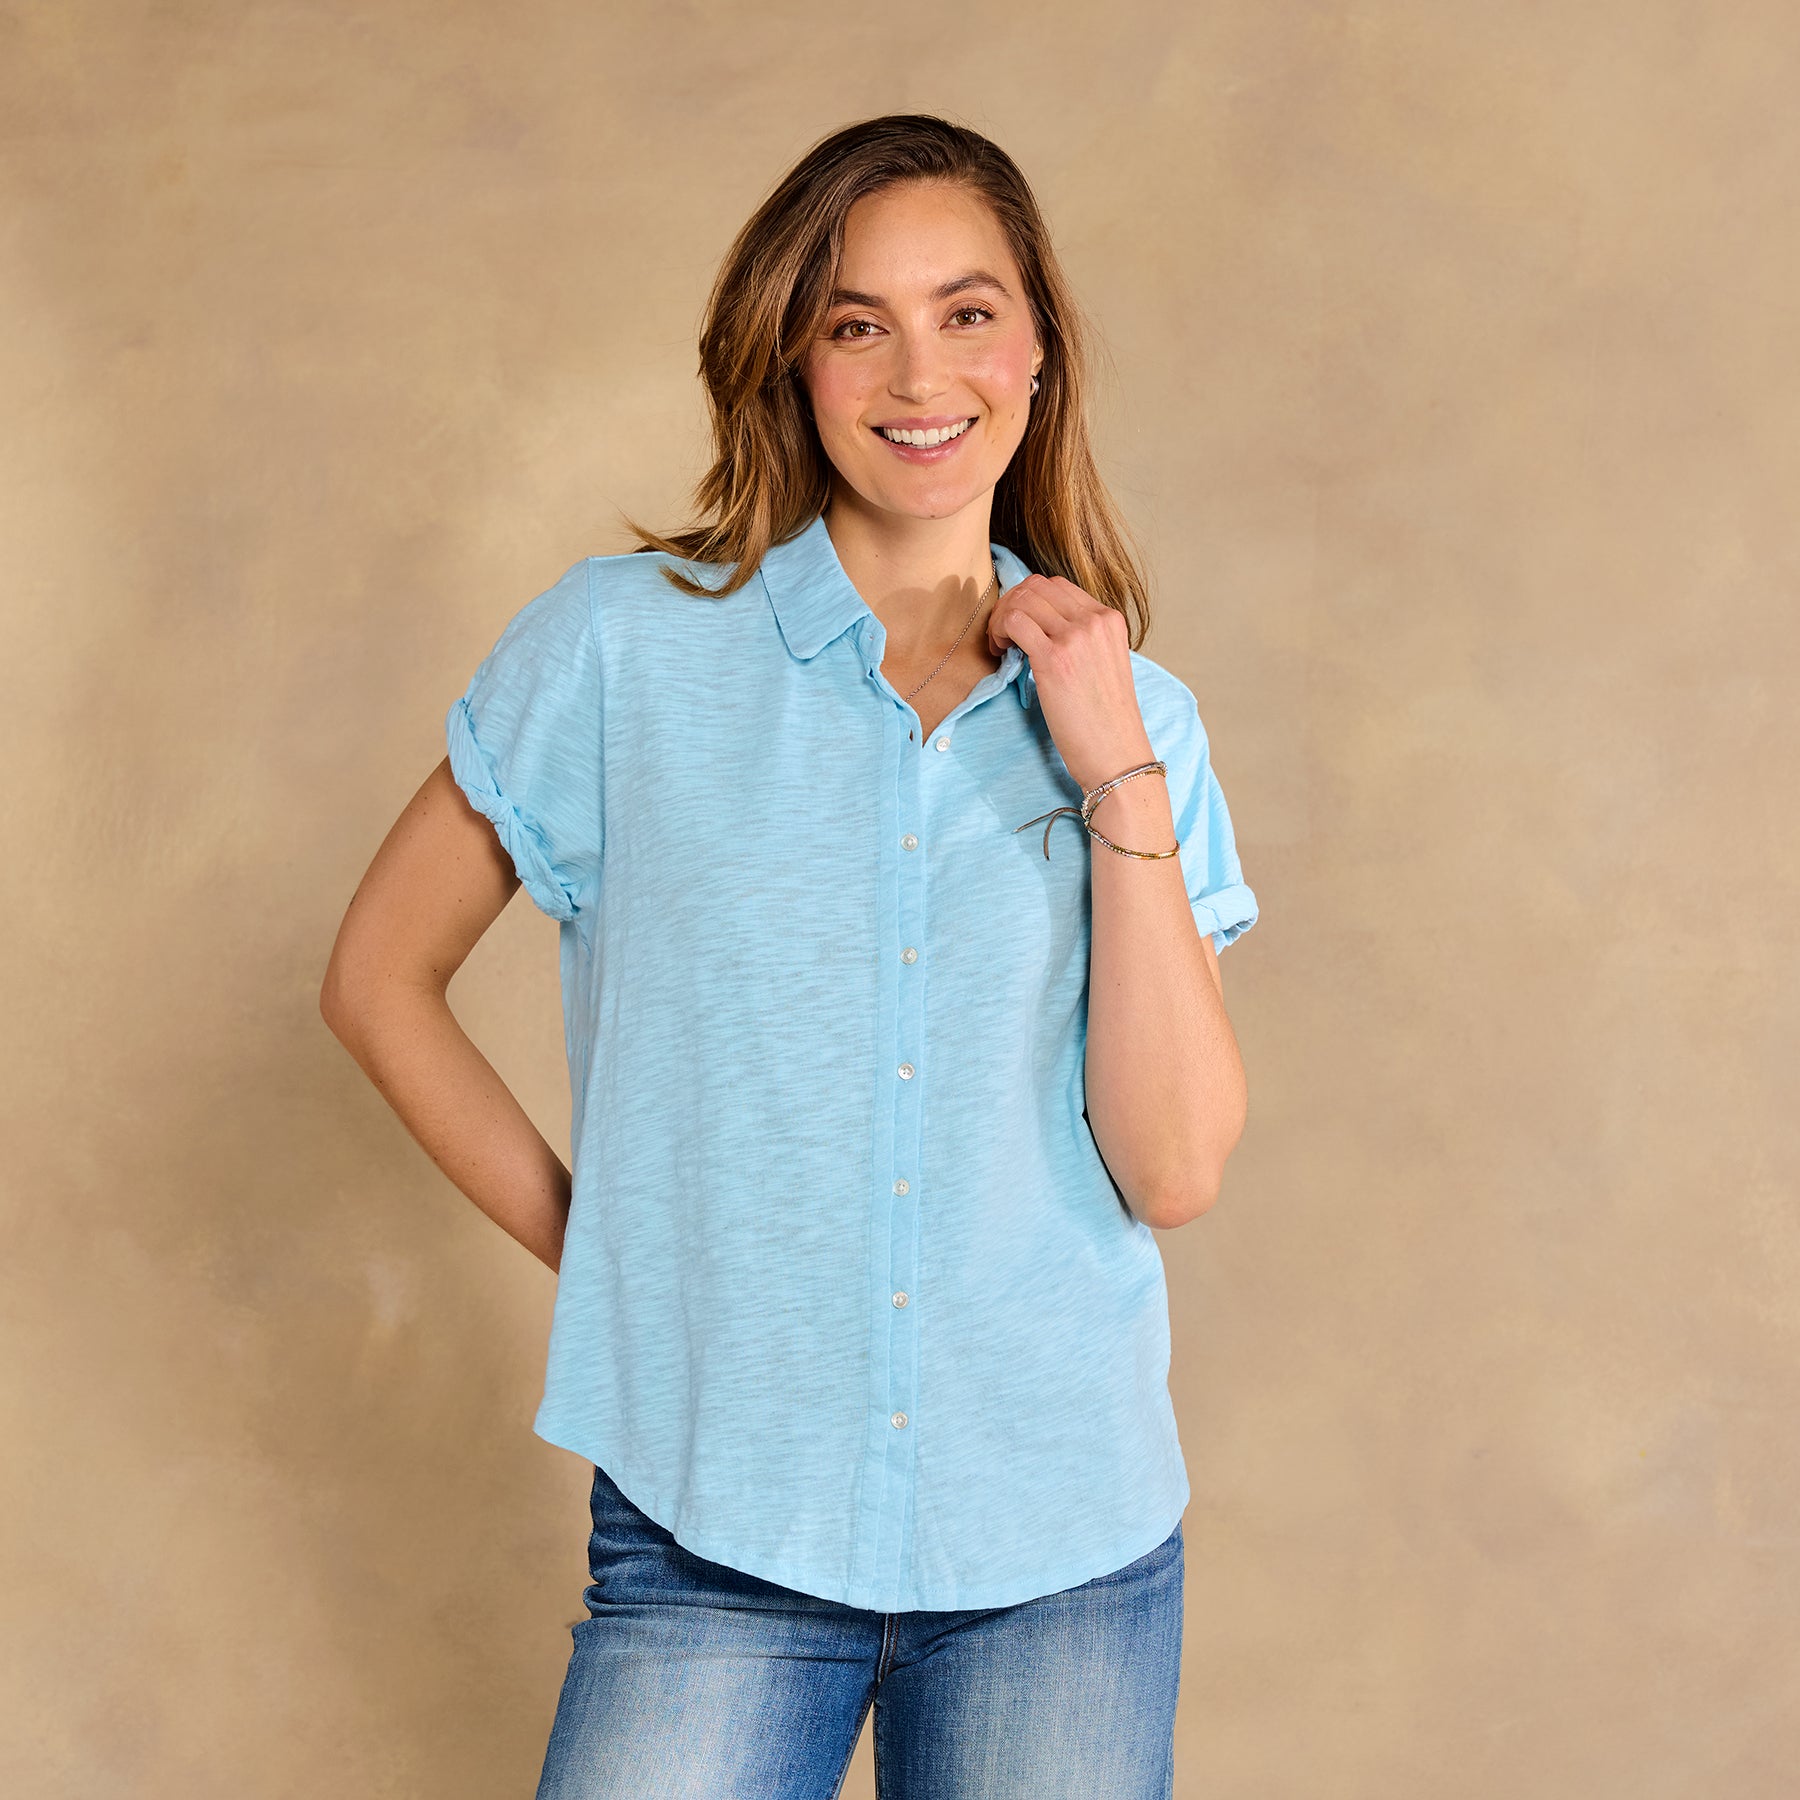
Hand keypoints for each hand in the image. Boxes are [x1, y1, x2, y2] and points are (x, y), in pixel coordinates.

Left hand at [987, 574, 1155, 792]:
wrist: (1117, 755)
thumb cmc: (1106, 722)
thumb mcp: (1104, 665)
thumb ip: (1082, 641)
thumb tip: (1042, 629)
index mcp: (1110, 620)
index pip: (1058, 587)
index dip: (1029, 600)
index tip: (1020, 626)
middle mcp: (1095, 621)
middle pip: (1037, 586)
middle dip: (1011, 604)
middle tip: (1003, 634)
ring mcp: (1075, 637)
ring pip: (1022, 599)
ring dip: (1001, 618)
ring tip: (1001, 646)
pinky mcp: (1054, 658)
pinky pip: (1014, 621)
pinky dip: (999, 631)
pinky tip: (1001, 653)